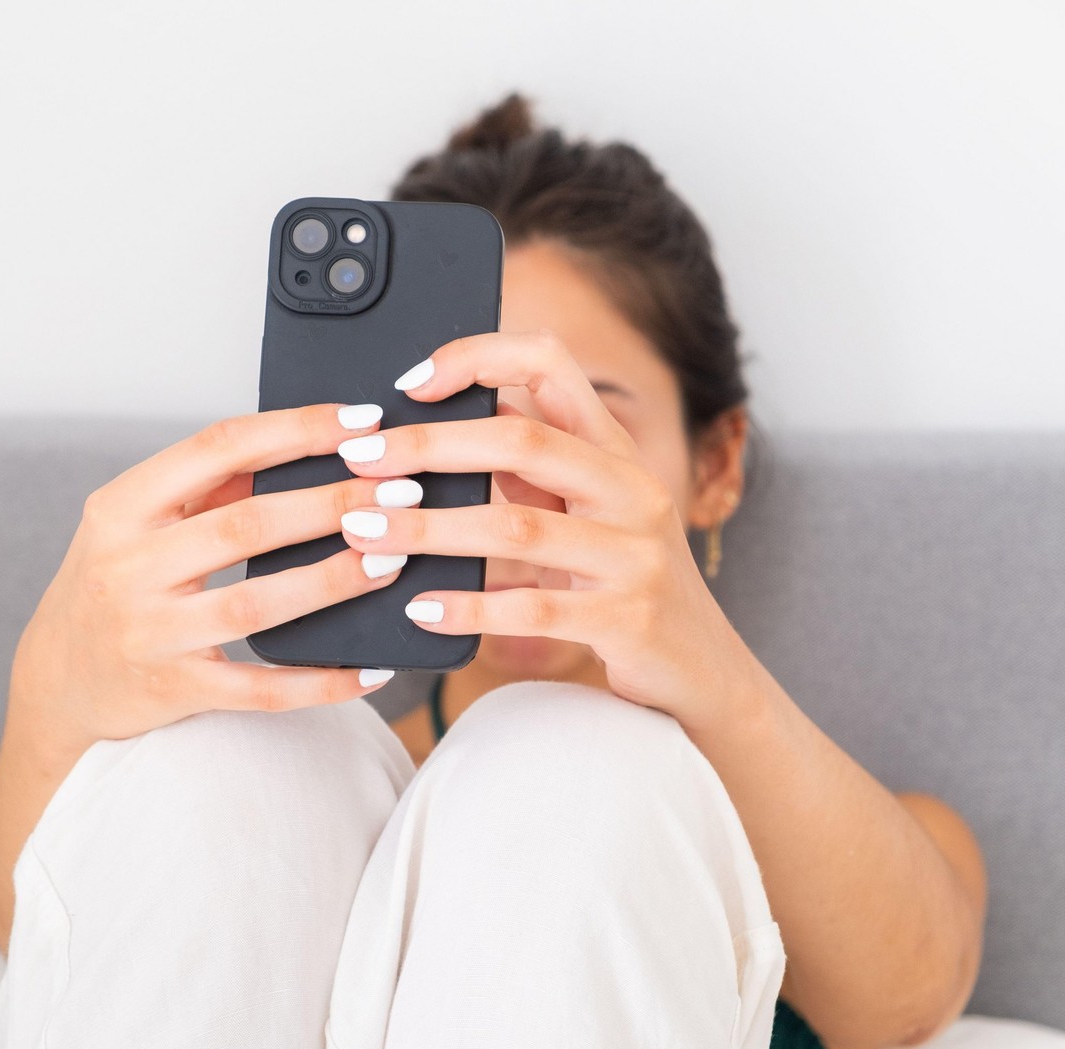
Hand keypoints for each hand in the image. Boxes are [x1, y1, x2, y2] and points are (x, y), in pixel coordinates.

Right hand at [5, 401, 423, 770]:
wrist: (57, 681)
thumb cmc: (112, 585)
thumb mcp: (135, 522)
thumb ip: (208, 486)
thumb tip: (303, 444)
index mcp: (121, 508)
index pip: (216, 449)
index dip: (295, 430)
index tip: (360, 420)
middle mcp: (128, 568)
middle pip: (246, 525)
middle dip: (332, 504)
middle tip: (400, 489)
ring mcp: (151, 635)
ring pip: (258, 605)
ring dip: (334, 580)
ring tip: (392, 559)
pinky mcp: (176, 692)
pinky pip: (262, 689)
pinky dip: (321, 681)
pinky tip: (371, 668)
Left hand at [332, 330, 756, 733]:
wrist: (705, 673)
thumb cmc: (622, 585)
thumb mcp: (586, 512)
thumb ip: (531, 469)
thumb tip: (438, 424)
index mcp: (615, 450)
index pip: (551, 364)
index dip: (477, 358)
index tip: (408, 384)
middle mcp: (633, 490)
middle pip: (522, 440)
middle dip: (429, 446)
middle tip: (359, 459)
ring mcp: (636, 555)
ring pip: (518, 527)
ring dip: (431, 529)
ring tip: (366, 534)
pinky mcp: (629, 619)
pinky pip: (535, 609)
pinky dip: (471, 607)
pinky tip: (421, 609)